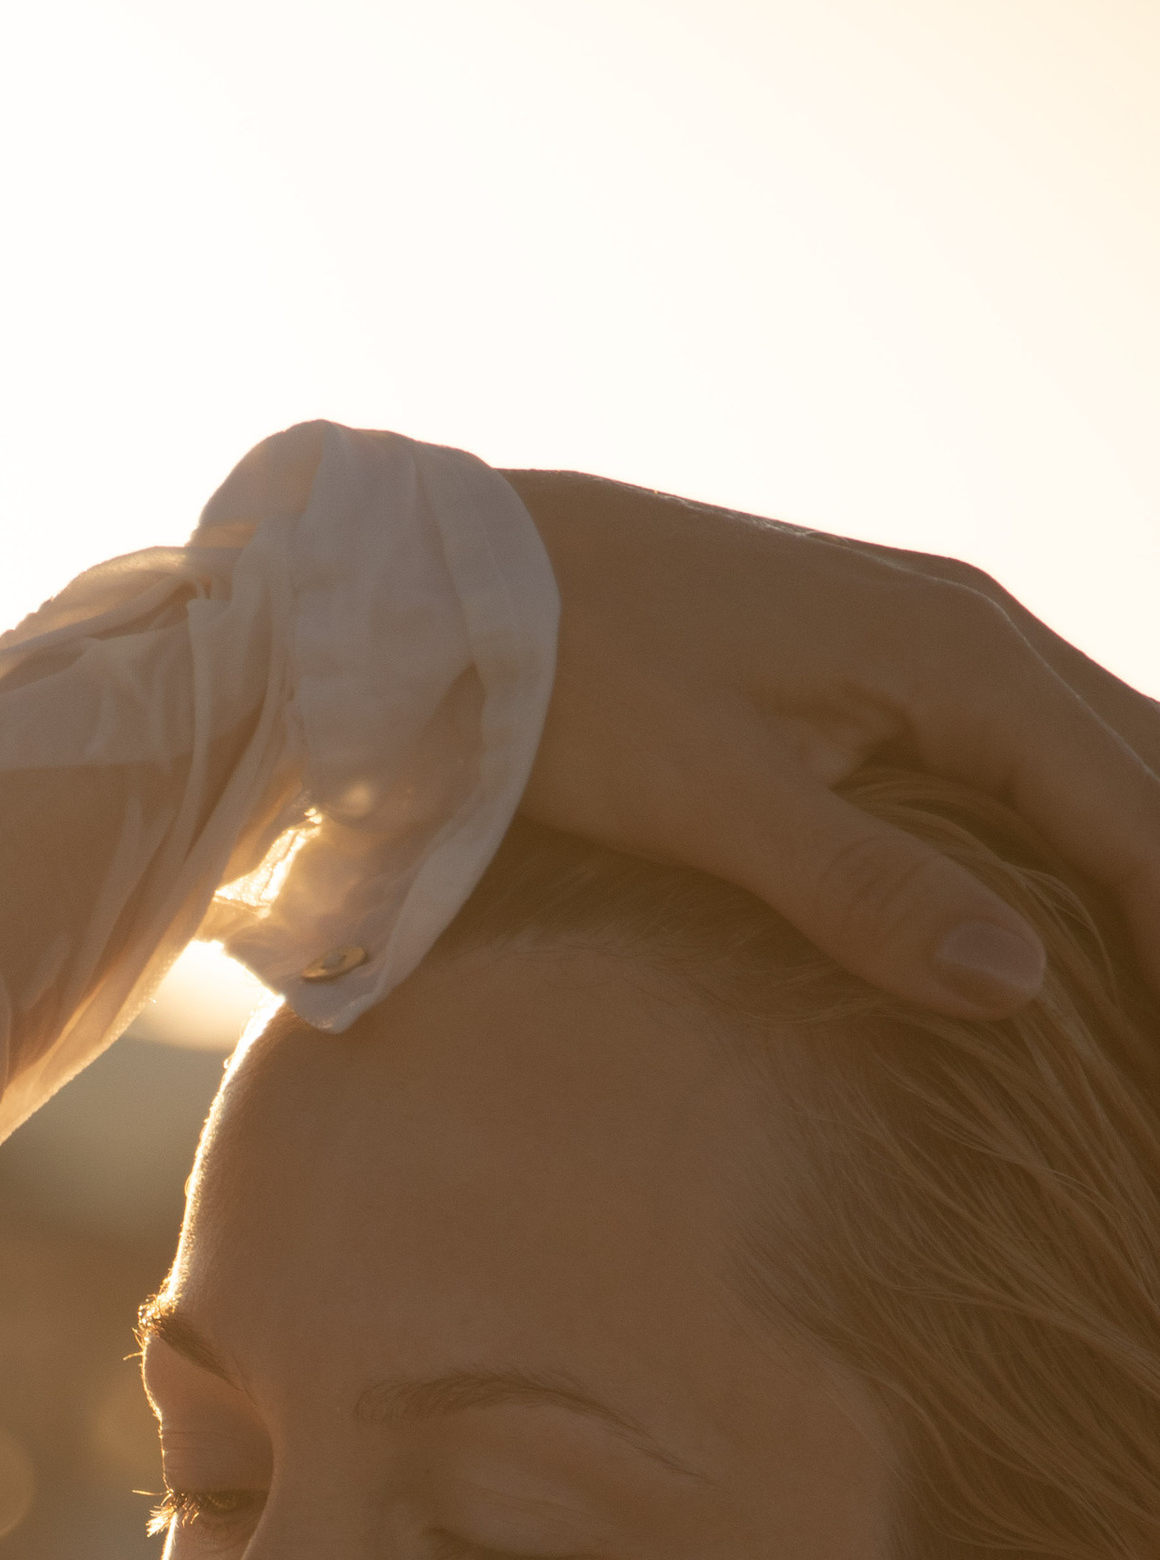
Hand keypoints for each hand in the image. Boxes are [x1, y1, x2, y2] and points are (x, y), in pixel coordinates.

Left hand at [505, 468, 1159, 1017]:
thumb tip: (1022, 982)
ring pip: (1090, 754)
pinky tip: (1071, 902)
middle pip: (1141, 770)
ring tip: (1140, 977)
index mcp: (961, 657)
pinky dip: (1074, 823)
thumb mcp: (716, 802)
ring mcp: (927, 632)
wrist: (467, 578)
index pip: (1132, 816)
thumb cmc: (576, 683)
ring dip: (1136, 855)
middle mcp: (971, 626)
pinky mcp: (875, 657)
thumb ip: (867, 890)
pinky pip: (1022, 747)